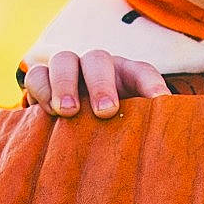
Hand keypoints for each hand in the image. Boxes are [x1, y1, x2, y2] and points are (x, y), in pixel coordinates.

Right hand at [21, 49, 169, 118]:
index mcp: (124, 74)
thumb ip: (144, 127)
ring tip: (69, 112)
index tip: (159, 100)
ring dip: (65, 84)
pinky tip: (49, 112)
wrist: (68, 120)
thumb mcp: (128, 124)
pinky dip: (41, 90)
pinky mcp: (41, 79)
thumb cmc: (109, 124)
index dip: (151, 83)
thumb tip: (167, 143)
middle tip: (105, 112)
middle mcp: (94, 67)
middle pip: (97, 59)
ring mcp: (66, 69)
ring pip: (63, 60)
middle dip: (101, 84)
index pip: (141, 71)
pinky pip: (36, 75)